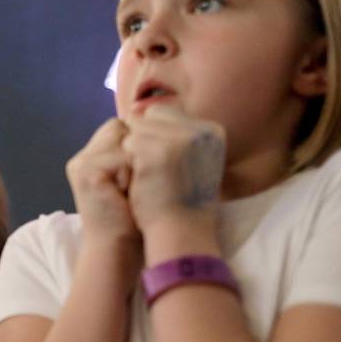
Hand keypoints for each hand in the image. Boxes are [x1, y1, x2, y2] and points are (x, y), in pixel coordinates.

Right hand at [66, 118, 138, 244]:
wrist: (116, 248)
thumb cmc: (133, 219)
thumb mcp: (135, 180)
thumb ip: (137, 154)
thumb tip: (164, 128)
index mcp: (91, 157)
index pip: (119, 127)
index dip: (137, 144)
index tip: (144, 172)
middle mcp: (82, 158)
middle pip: (118, 128)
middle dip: (134, 151)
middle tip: (135, 184)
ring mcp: (81, 164)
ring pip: (122, 139)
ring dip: (135, 164)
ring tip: (132, 190)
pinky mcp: (85, 172)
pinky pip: (120, 157)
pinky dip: (130, 175)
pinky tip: (126, 194)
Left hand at [122, 105, 224, 235]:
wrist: (181, 231)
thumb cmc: (181, 200)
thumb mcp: (191, 160)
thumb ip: (175, 135)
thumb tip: (136, 111)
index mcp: (212, 131)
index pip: (166, 112)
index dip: (154, 134)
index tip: (160, 161)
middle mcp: (200, 130)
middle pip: (152, 114)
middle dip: (144, 138)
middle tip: (153, 168)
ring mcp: (180, 138)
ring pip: (137, 127)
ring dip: (134, 150)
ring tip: (150, 175)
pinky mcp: (158, 150)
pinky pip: (128, 142)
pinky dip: (128, 160)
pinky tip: (142, 178)